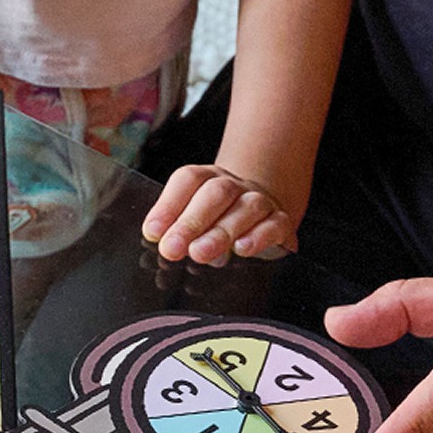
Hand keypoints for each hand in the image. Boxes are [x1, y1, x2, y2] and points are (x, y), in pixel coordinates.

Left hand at [143, 165, 298, 263]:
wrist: (261, 214)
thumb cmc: (217, 219)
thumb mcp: (192, 219)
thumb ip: (174, 227)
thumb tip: (156, 238)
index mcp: (206, 179)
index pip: (188, 180)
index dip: (168, 205)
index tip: (153, 232)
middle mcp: (234, 186)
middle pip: (216, 193)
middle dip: (191, 222)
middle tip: (172, 249)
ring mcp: (259, 202)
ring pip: (246, 208)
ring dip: (221, 232)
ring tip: (200, 253)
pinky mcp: (280, 222)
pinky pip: (274, 224)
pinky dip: (259, 236)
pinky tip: (243, 249)